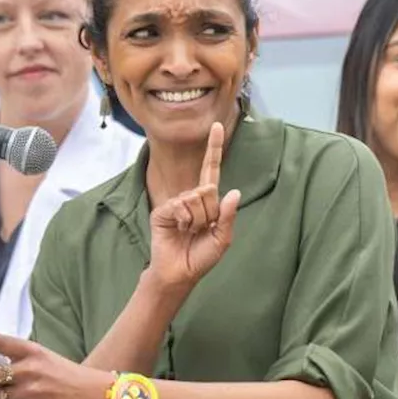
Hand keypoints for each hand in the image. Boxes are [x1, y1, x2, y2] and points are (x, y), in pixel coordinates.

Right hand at [148, 122, 241, 291]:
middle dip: (210, 214)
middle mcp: (192, 197)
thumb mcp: (222, 239)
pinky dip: (184, 221)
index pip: (212, 170)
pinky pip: (181, 206)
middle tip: (200, 230)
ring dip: (197, 221)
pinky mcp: (163, 210)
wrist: (179, 272)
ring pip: (196, 198)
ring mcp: (176, 202)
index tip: (217, 125)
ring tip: (189, 232)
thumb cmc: (200, 257)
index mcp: (207, 201)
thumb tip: (234, 192)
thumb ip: (228, 216)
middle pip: (208, 189)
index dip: (214, 148)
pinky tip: (178, 231)